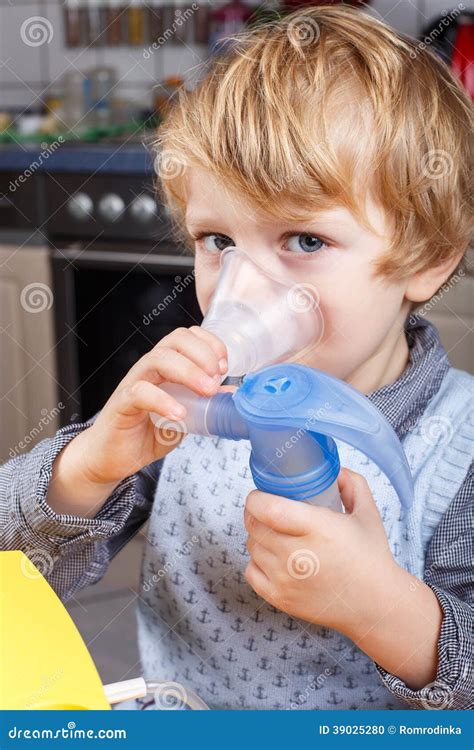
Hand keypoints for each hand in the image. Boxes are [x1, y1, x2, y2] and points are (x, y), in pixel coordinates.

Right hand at [47, 326, 227, 515]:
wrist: (112, 458)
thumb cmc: (146, 433)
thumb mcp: (186, 418)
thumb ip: (205, 404)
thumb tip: (232, 393)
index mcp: (166, 367)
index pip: (187, 337)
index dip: (210, 344)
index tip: (225, 366)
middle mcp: (150, 368)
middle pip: (176, 340)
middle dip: (203, 354)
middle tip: (217, 378)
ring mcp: (134, 383)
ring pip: (159, 358)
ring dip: (189, 371)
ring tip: (206, 392)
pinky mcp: (122, 403)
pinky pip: (140, 392)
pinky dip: (164, 400)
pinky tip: (180, 414)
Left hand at [244, 467, 399, 636]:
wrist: (375, 604)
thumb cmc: (370, 558)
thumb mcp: (368, 512)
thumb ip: (351, 482)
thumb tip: (332, 470)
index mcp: (320, 529)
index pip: (269, 509)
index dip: (256, 499)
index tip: (261, 494)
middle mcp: (299, 556)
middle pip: (255, 526)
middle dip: (255, 513)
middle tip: (266, 510)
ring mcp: (287, 580)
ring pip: (251, 546)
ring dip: (257, 536)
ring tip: (274, 532)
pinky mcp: (280, 599)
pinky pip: (251, 572)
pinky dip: (256, 561)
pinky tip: (273, 556)